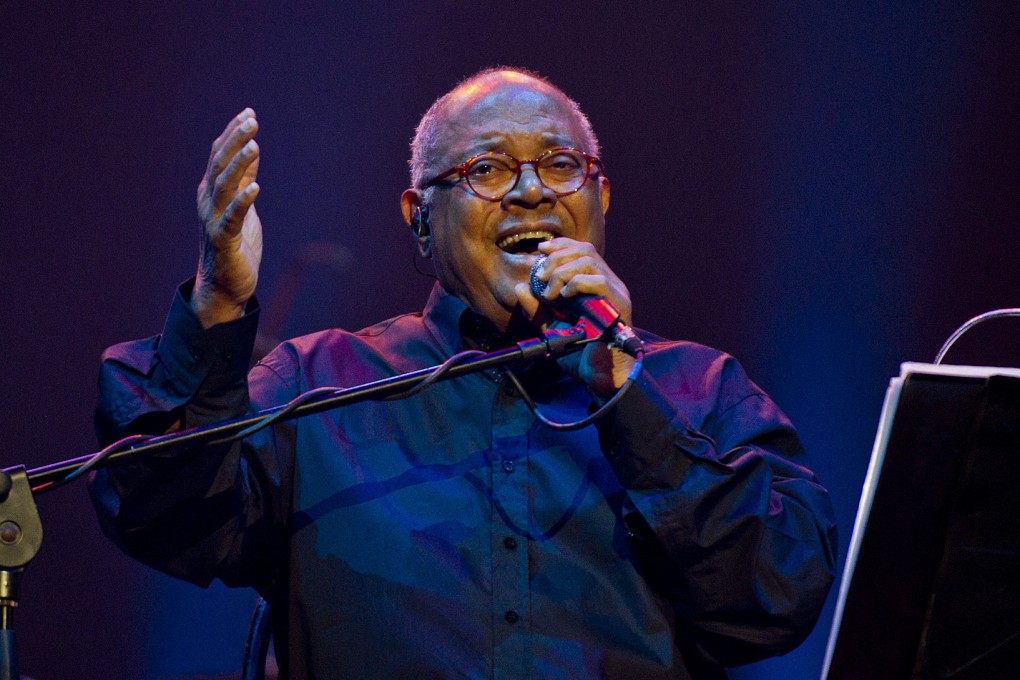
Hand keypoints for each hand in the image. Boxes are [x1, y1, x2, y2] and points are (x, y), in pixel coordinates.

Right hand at [193, 108, 262, 327]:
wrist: (224, 286)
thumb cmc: (234, 245)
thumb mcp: (242, 205)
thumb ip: (245, 179)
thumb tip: (252, 148)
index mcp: (212, 192)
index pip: (219, 155)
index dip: (232, 134)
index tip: (248, 113)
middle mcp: (208, 202)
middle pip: (220, 165)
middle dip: (235, 141)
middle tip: (251, 121)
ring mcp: (214, 220)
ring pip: (224, 186)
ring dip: (239, 164)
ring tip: (253, 144)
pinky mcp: (224, 240)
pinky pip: (232, 218)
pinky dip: (242, 201)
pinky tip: (256, 188)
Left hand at [514, 238, 635, 397]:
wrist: (597, 377)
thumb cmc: (579, 355)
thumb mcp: (549, 329)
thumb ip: (536, 310)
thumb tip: (520, 288)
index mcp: (595, 286)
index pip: (581, 250)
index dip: (561, 245)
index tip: (540, 249)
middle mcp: (609, 285)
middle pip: (584, 251)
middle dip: (556, 258)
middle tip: (540, 276)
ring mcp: (616, 294)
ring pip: (589, 262)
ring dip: (562, 272)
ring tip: (550, 293)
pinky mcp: (620, 305)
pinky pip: (599, 281)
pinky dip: (576, 284)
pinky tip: (564, 298)